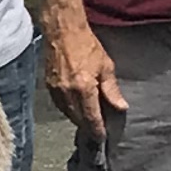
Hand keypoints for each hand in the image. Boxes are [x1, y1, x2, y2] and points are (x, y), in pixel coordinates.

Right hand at [43, 22, 123, 139]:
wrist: (62, 31)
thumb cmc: (87, 46)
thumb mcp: (106, 66)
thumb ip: (112, 90)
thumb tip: (121, 107)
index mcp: (84, 89)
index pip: (91, 117)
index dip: (98, 130)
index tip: (103, 138)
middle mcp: (68, 93)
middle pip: (78, 119)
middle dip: (88, 126)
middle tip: (97, 131)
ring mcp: (56, 90)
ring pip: (68, 114)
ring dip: (78, 119)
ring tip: (88, 121)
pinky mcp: (49, 86)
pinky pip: (60, 105)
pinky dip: (69, 110)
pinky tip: (76, 108)